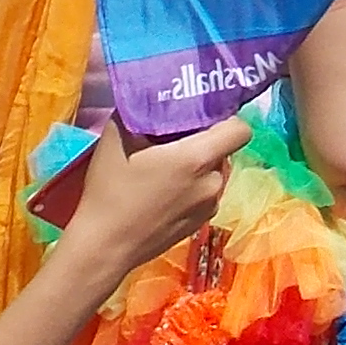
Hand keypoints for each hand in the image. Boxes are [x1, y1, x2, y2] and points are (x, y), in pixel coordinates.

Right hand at [51, 113, 251, 286]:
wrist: (104, 247)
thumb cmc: (110, 189)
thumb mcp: (116, 137)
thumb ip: (139, 111)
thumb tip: (149, 97)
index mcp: (198, 159)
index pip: (240, 129)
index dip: (225, 117)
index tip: (198, 117)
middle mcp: (212, 183)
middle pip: (223, 150)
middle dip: (204, 142)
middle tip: (172, 139)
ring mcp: (209, 208)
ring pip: (214, 174)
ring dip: (197, 167)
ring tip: (164, 168)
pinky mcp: (199, 226)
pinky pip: (205, 196)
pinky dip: (192, 189)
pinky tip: (162, 193)